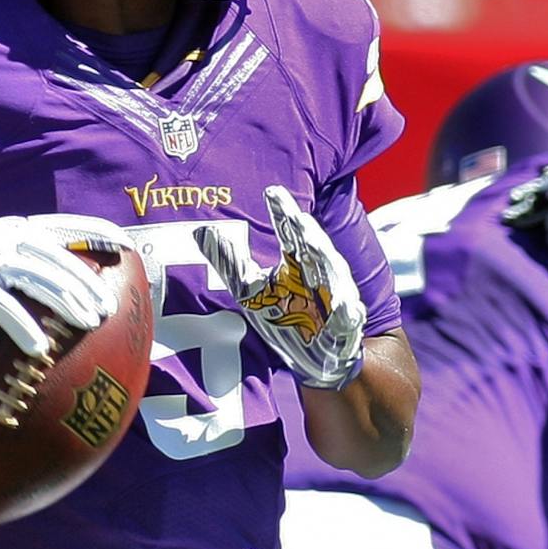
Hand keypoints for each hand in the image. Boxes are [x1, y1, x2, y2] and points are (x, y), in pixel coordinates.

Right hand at [0, 215, 125, 358]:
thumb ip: (30, 264)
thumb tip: (70, 285)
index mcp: (19, 230)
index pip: (66, 227)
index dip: (96, 232)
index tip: (125, 245)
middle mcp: (8, 238)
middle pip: (58, 260)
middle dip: (87, 284)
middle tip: (108, 310)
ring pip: (38, 279)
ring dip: (67, 302)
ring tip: (89, 323)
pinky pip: (2, 306)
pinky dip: (23, 327)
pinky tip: (40, 347)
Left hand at [199, 186, 365, 389]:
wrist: (316, 357)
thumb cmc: (284, 317)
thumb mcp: (249, 289)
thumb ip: (230, 261)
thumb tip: (201, 231)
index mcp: (297, 260)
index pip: (289, 230)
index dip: (282, 211)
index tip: (272, 191)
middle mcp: (319, 272)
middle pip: (314, 246)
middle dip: (306, 232)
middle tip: (296, 217)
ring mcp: (336, 295)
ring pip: (332, 273)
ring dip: (325, 259)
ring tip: (312, 244)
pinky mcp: (347, 322)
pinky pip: (346, 312)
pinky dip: (343, 306)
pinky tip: (337, 301)